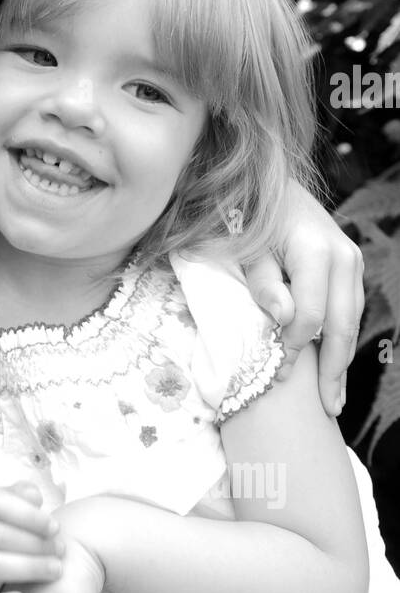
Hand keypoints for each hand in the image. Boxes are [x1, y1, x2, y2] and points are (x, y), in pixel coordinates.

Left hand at [243, 182, 363, 416]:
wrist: (264, 183)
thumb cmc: (243, 215)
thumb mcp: (241, 247)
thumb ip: (262, 282)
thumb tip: (284, 319)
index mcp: (314, 251)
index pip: (309, 316)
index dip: (293, 349)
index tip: (277, 374)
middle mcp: (342, 256)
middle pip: (342, 325)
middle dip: (333, 370)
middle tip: (328, 410)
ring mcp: (351, 260)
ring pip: (351, 320)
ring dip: (342, 360)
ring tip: (334, 399)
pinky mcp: (349, 266)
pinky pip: (348, 310)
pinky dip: (340, 340)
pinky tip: (334, 366)